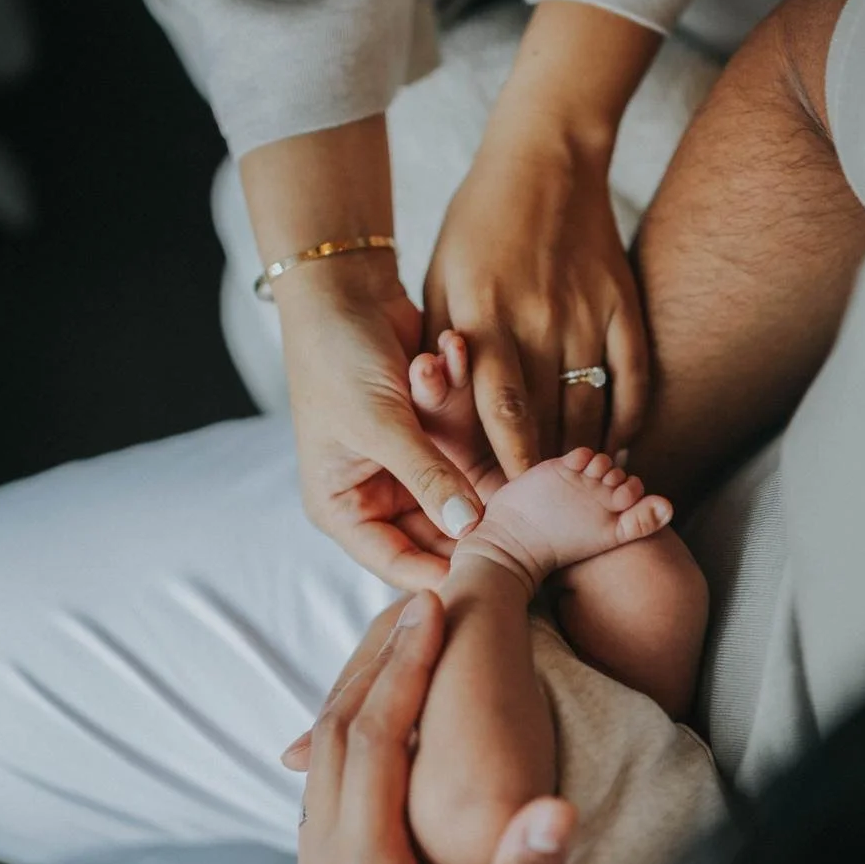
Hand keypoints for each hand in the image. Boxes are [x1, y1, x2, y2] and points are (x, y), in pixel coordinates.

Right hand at [240, 118, 482, 589]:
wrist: (341, 288)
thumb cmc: (337, 356)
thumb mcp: (380, 422)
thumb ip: (427, 476)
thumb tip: (470, 529)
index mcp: (343, 509)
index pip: (399, 564)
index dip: (446, 575)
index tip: (499, 574)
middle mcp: (375, 496)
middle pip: (439, 536)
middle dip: (477, 518)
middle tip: (527, 516)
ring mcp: (408, 467)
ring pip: (461, 490)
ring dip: (473, 455)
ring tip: (480, 423)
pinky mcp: (435, 435)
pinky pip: (467, 447)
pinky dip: (468, 417)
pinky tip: (453, 365)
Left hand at [285, 592, 575, 863]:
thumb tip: (555, 804)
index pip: (374, 743)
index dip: (403, 670)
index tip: (431, 608)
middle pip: (335, 738)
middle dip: (373, 662)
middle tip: (413, 600)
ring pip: (321, 767)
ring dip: (356, 698)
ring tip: (396, 648)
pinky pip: (324, 800)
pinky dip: (348, 745)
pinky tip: (374, 738)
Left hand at [424, 9, 652, 479]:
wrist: (544, 157)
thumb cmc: (477, 228)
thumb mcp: (441, 284)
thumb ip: (444, 354)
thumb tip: (439, 426)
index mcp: (484, 320)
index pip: (498, 415)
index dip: (501, 470)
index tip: (497, 509)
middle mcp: (539, 323)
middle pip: (547, 425)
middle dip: (540, 480)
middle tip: (538, 521)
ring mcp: (589, 316)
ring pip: (592, 414)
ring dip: (584, 462)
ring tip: (576, 498)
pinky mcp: (625, 306)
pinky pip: (633, 382)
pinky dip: (628, 424)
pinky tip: (617, 452)